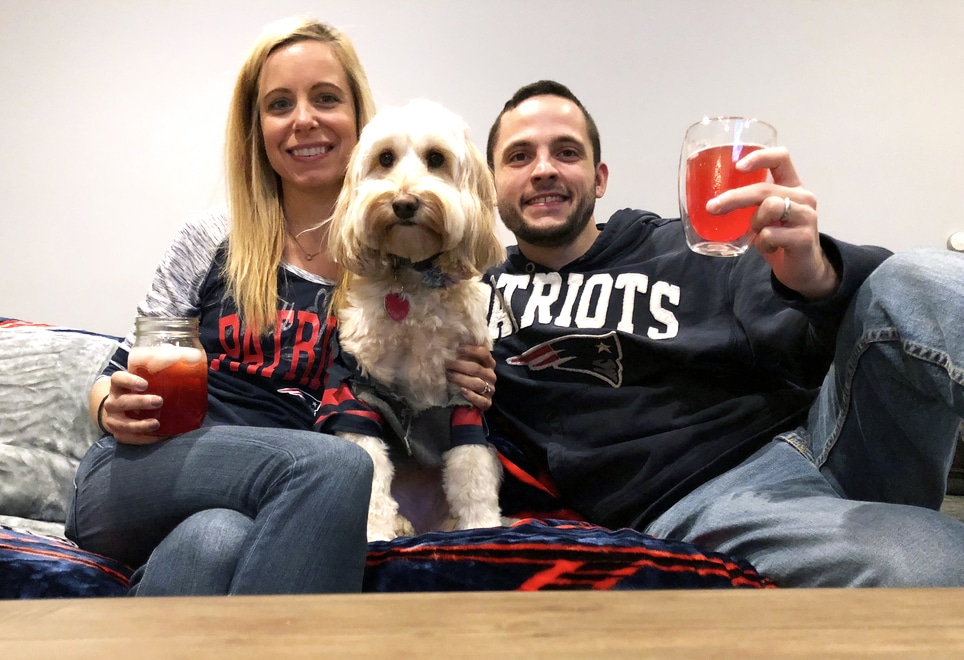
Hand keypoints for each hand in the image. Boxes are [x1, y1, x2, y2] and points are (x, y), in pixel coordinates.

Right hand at [98, 371, 165, 444]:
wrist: (118, 411)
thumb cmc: (136, 393)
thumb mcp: (141, 381)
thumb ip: (155, 373)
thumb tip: (181, 360)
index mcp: (117, 386)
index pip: (118, 379)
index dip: (129, 381)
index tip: (145, 384)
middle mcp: (112, 402)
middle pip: (122, 402)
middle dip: (140, 402)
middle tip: (159, 401)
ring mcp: (112, 419)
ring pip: (123, 423)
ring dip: (140, 425)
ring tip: (156, 424)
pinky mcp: (117, 433)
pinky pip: (129, 438)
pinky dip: (144, 439)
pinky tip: (158, 436)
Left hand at [447, 344, 496, 411]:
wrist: (471, 399)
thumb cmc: (468, 377)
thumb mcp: (468, 365)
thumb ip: (465, 356)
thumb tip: (452, 344)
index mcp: (489, 364)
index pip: (484, 354)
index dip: (471, 350)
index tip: (457, 349)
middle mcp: (491, 376)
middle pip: (477, 369)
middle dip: (460, 366)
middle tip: (447, 364)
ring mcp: (490, 390)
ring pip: (477, 384)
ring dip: (462, 379)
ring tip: (449, 376)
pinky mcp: (487, 403)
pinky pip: (480, 400)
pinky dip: (471, 395)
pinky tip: (462, 391)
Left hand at [706, 147, 837, 298]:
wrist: (803, 269)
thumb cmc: (778, 239)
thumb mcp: (763, 217)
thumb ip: (750, 204)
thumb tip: (713, 201)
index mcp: (792, 186)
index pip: (780, 158)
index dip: (759, 157)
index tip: (737, 166)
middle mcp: (803, 197)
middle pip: (764, 188)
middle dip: (734, 198)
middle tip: (712, 208)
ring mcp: (807, 216)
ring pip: (770, 207)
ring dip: (755, 223)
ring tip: (759, 234)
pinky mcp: (805, 237)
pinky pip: (770, 234)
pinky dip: (762, 244)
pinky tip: (769, 248)